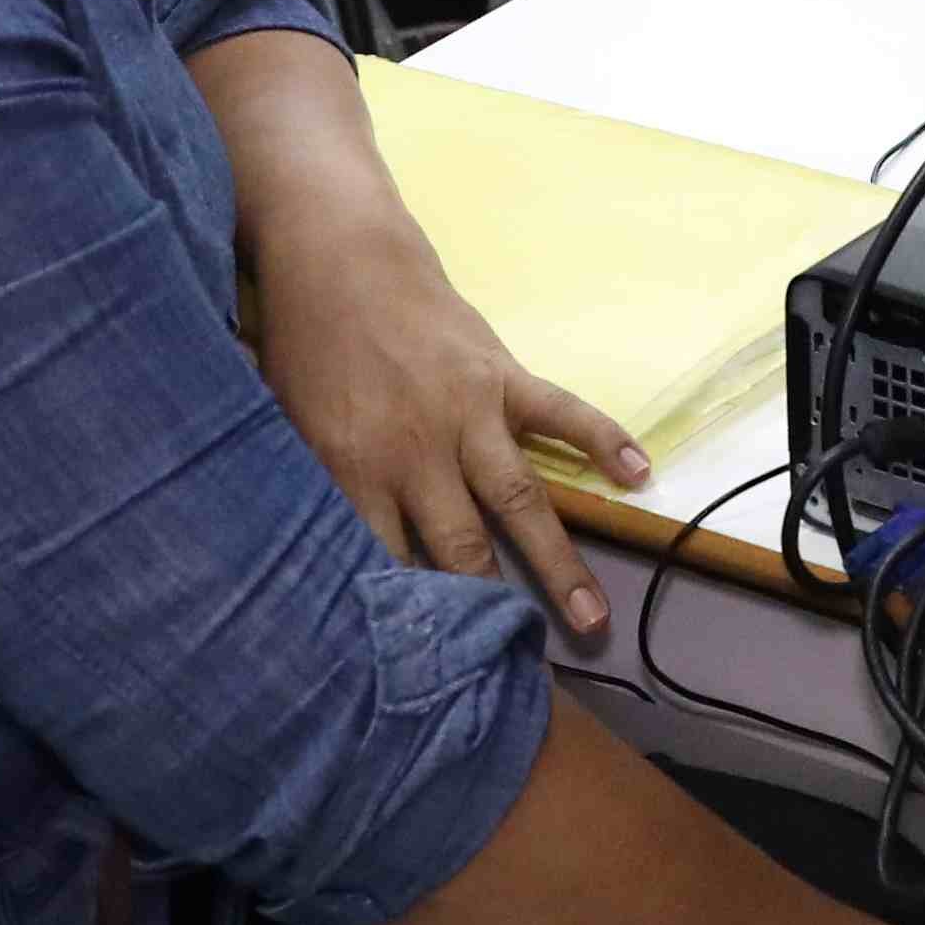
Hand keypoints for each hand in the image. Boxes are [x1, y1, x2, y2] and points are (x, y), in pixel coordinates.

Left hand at [243, 205, 644, 639]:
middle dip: (490, 611)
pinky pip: (563, 412)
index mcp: (353, 466)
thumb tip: (311, 563)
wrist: (337, 255)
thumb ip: (308, 490)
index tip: (430, 669)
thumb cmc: (303, 347)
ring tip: (590, 619)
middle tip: (519, 670)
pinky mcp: (503, 374)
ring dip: (557, 562)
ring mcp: (468, 411)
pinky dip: (604, 439)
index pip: (384, 559)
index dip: (407, 616)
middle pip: (459, 546)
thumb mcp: (283, 425)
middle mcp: (417, 449)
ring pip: (519, 499)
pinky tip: (641, 475)